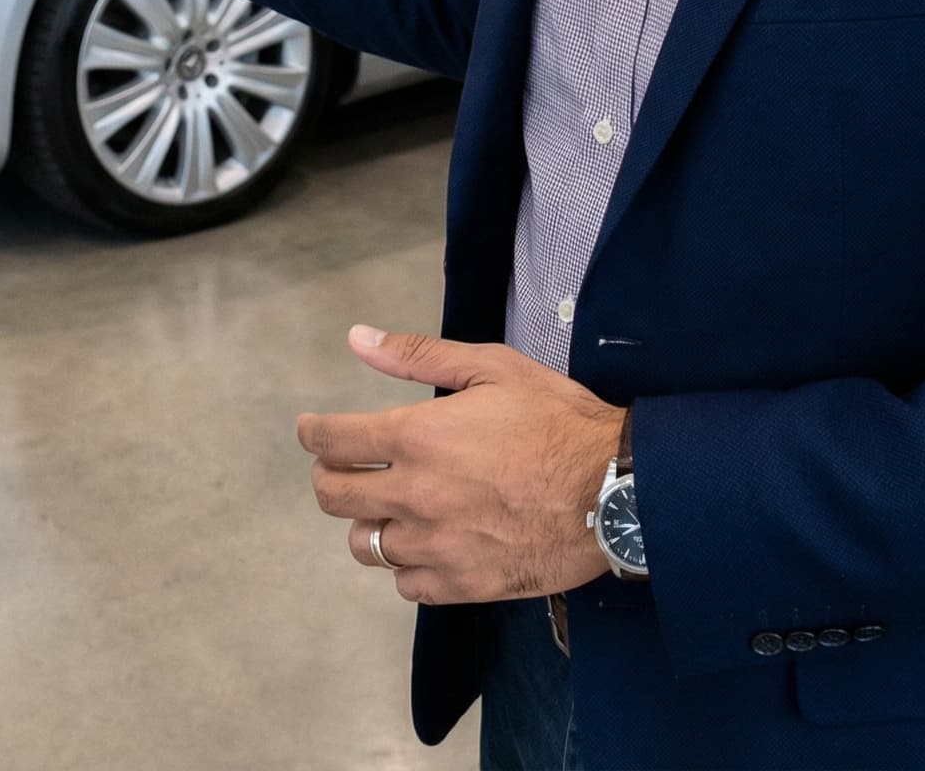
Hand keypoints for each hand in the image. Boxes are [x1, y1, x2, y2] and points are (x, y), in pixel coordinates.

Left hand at [298, 325, 625, 605]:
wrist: (613, 489)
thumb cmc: (557, 420)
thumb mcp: (492, 368)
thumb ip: (418, 354)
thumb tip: (358, 339)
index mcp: (418, 438)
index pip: (333, 442)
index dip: (312, 435)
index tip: (311, 431)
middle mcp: (416, 496)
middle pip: (335, 498)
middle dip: (328, 478)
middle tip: (343, 467)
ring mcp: (436, 547)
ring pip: (366, 547)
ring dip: (368, 523)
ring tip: (389, 506)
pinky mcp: (462, 585)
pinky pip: (406, 585)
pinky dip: (406, 565)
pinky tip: (426, 542)